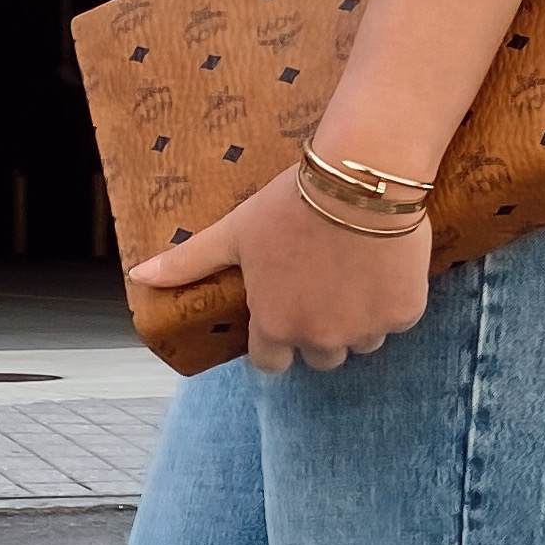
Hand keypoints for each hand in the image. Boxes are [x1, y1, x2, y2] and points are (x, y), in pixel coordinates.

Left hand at [133, 168, 431, 375]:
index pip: (271, 363)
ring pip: (363, 342)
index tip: (285, 311)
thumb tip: (139, 277)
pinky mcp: (405, 314)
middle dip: (320, 330)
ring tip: (355, 274)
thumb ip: (190, 262)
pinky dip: (393, 301)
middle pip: (321, 356)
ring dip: (358, 320)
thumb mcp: (235, 232)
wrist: (360, 182)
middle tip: (323, 286)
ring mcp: (366, 330)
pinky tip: (384, 266)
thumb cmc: (291, 205)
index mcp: (276, 325)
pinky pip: (397, 321)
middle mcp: (321, 338)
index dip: (276, 339)